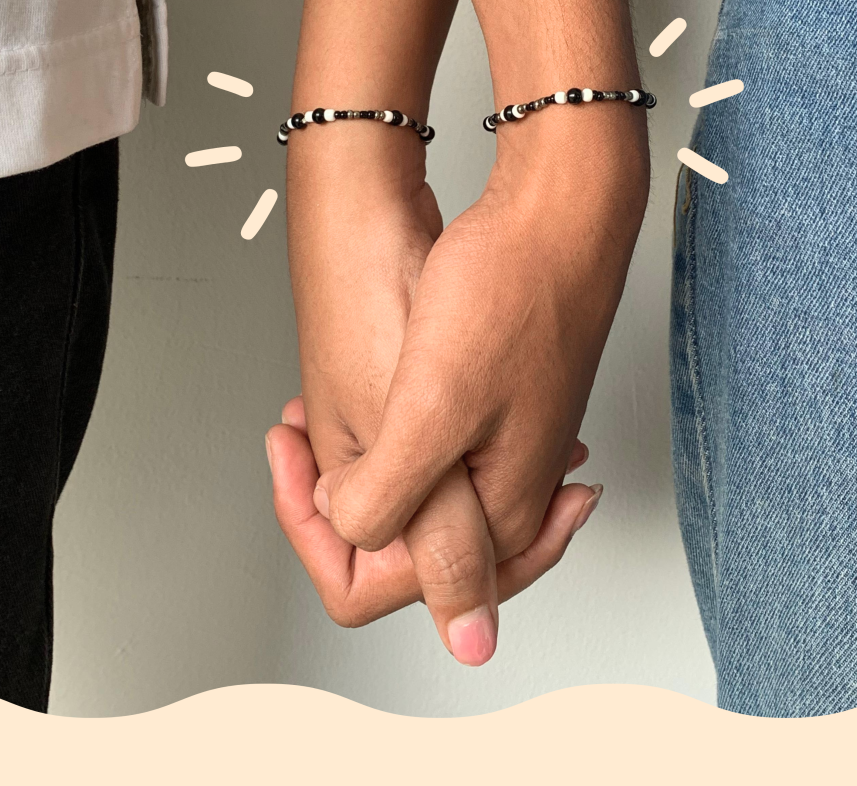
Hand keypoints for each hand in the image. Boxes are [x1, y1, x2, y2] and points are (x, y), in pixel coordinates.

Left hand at [311, 114, 648, 651]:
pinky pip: (437, 457)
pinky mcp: (502, 416)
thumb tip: (459, 641)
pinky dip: (395, 434)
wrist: (554, 215)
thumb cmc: (504, 293)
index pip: (379, 584)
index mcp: (491, 515)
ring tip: (332, 407)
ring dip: (366, 462)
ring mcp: (508, 455)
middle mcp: (507, 497)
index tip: (301, 456)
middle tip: (310, 430)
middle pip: (400, 547)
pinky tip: (383, 394)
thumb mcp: (434, 412)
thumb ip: (417, 519)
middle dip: (342, 494)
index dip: (321, 529)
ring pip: (415, 499)